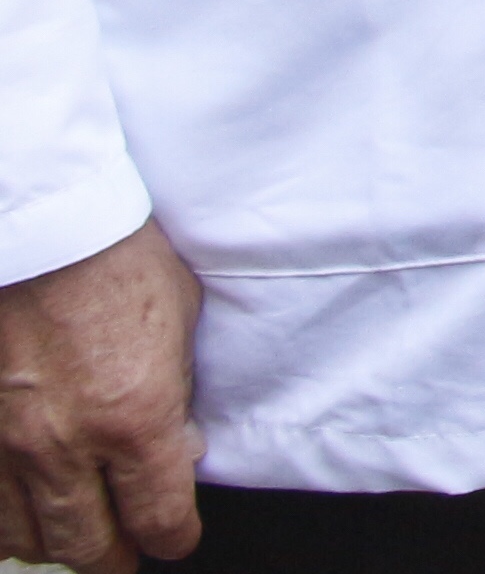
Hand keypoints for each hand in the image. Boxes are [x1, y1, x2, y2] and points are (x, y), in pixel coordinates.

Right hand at [0, 218, 202, 571]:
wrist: (41, 229)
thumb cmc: (118, 260)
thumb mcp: (180, 325)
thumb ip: (177, 395)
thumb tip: (181, 447)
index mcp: (136, 419)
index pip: (159, 517)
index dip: (174, 537)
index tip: (177, 538)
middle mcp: (67, 445)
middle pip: (88, 546)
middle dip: (114, 559)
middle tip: (126, 555)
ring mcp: (8, 444)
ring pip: (25, 537)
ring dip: (54, 546)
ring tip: (73, 539)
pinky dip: (4, 521)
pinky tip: (20, 516)